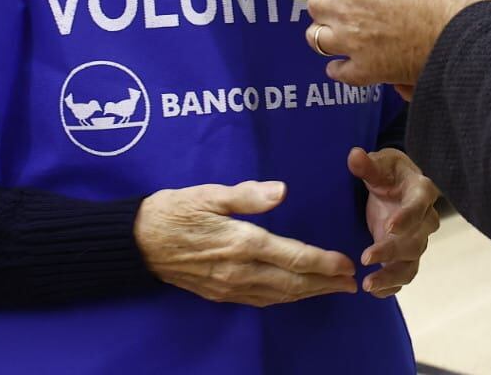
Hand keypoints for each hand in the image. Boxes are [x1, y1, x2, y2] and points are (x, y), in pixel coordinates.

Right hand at [134, 181, 356, 305]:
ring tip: (332, 289)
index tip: (346, 264)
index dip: (323, 262)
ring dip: (309, 293)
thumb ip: (247, 194)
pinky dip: (284, 297)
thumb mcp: (209, 193)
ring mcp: (229, 286)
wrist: (138, 242)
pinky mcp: (219, 293)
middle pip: (292, 282)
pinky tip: (295, 293)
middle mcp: (239, 270)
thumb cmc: (175, 210)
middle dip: (325, 283)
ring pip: (278, 294)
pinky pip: (260, 299)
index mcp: (241, 242)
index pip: (292, 256)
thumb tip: (282, 190)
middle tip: (352, 283)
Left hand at [301, 0, 489, 86]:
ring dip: (326, 34)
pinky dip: (339, 67)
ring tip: (342, 33)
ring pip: (315, 39)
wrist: (465, 34)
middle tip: (341, 4)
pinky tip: (348, 62)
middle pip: (312, 6)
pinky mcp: (365, 69)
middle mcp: (344, 7)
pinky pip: (336, 72)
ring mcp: (351, 41)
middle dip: (324, 4)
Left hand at [350, 147, 439, 298]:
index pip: (418, 206)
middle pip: (415, 240)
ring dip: (391, 276)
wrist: (397, 185)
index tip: (389, 227)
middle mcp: (425, 219)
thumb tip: (354, 156)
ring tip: (368, 284)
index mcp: (422, 192)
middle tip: (366, 257)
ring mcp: (417, 240)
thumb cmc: (389, 172)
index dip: (407, 218)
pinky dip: (391, 286)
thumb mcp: (380, 164)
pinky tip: (374, 291)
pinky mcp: (407, 255)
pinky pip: (404, 274)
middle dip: (392, 251)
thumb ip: (368, 165)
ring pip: (411, 263)